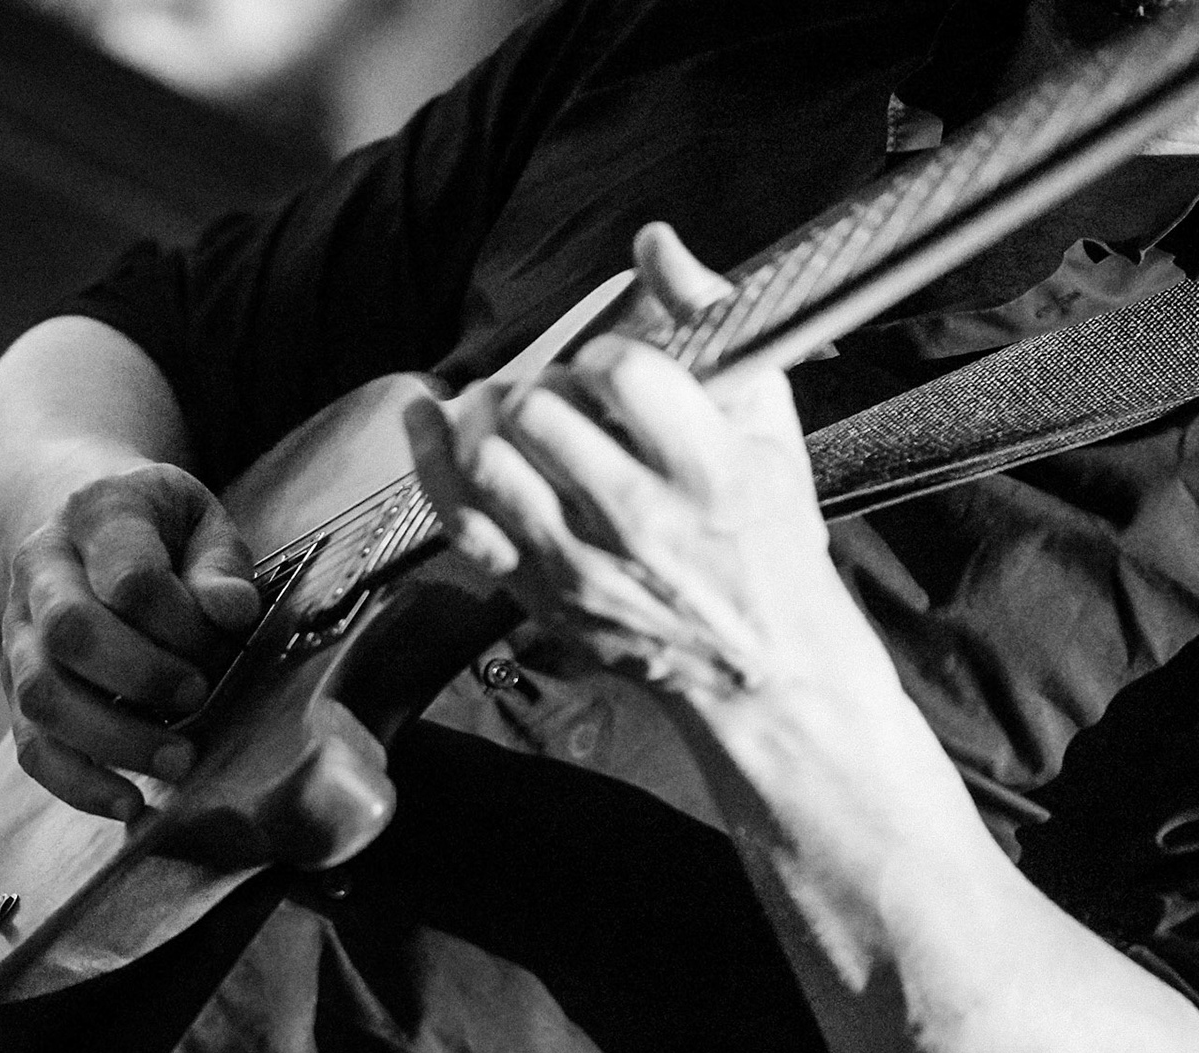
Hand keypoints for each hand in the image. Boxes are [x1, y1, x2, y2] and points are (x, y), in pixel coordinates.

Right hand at [0, 461, 260, 818]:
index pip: (128, 574)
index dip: (181, 619)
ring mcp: (19, 631)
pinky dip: (78, 784)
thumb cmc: (159, 530)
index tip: (225, 639)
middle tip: (200, 697)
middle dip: (144, 677)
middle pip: (70, 631)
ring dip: (114, 738)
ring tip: (179, 760)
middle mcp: (41, 570)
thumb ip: (221, 564)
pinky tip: (129, 804)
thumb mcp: (199, 520)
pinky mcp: (16, 686)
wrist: (76, 523)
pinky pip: (30, 746)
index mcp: (95, 514)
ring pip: (42, 695)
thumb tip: (233, 612)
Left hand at [407, 223, 843, 705]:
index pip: (619, 373)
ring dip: (484, 416)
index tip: (616, 368)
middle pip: (538, 413)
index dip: (606, 352)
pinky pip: (458, 519)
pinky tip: (430, 419)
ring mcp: (578, 564)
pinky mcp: (538, 594)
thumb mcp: (767, 424)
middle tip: (561, 393)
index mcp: (706, 472)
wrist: (764, 666)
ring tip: (507, 408)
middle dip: (542, 384)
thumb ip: (711, 323)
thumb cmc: (768, 534)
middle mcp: (636, 522)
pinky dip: (430, 459)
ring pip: (488, 462)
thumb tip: (654, 241)